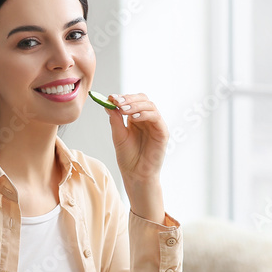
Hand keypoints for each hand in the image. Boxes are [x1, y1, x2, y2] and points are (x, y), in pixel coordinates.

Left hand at [104, 93, 166, 221]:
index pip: (133, 100)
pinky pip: (156, 118)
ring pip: (150, 106)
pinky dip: (145, 114)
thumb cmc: (128, 157)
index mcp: (136, 119)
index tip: (110, 98)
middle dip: (129, 98)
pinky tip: (135, 118)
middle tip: (117, 102)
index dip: (122, 97)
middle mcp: (147, 119)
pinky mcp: (163, 132)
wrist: (136, 175)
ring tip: (123, 109)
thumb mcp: (118, 136)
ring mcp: (156, 125)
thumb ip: (115, 120)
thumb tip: (108, 103)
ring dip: (136, 105)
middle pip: (143, 99)